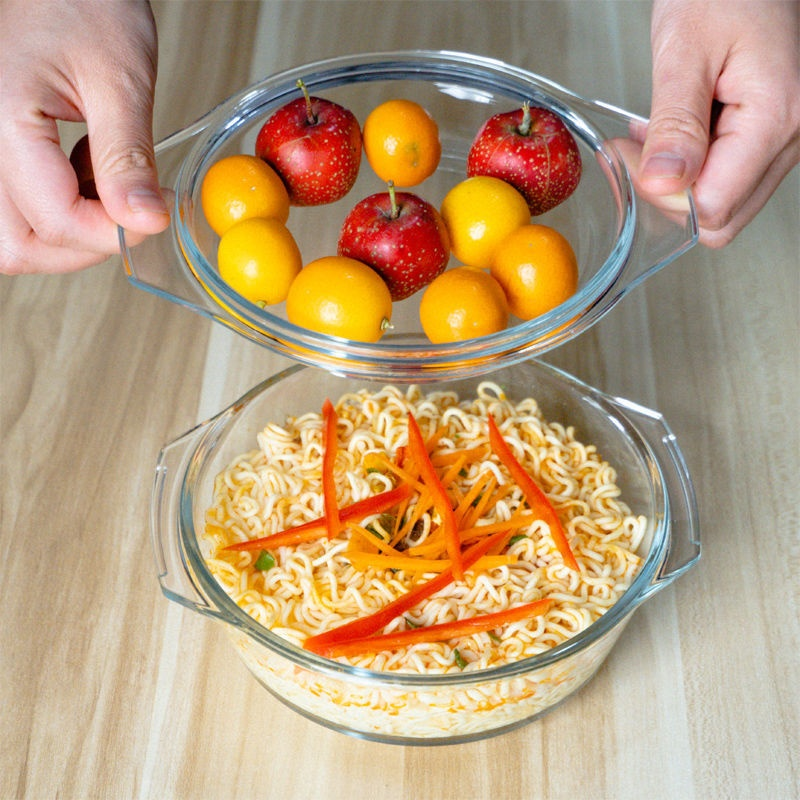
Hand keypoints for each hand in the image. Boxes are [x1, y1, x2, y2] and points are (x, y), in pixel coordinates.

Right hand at [0, 0, 168, 274]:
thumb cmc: (82, 2)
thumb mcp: (119, 80)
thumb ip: (127, 158)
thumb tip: (145, 222)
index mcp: (1, 122)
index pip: (55, 221)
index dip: (110, 233)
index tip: (148, 215)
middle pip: (17, 246)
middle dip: (79, 245)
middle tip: (123, 213)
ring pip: (8, 236)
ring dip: (61, 232)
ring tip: (97, 186)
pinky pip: (8, 208)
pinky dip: (47, 211)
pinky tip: (79, 175)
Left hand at [638, 0, 799, 246]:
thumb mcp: (686, 52)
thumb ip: (675, 125)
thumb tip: (662, 184)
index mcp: (776, 118)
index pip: (713, 208)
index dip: (664, 196)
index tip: (632, 158)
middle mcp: (792, 137)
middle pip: (723, 217)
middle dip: (670, 196)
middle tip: (634, 154)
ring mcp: (787, 138)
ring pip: (726, 201)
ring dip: (680, 181)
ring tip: (651, 137)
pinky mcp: (774, 134)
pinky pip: (732, 175)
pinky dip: (695, 165)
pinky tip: (675, 135)